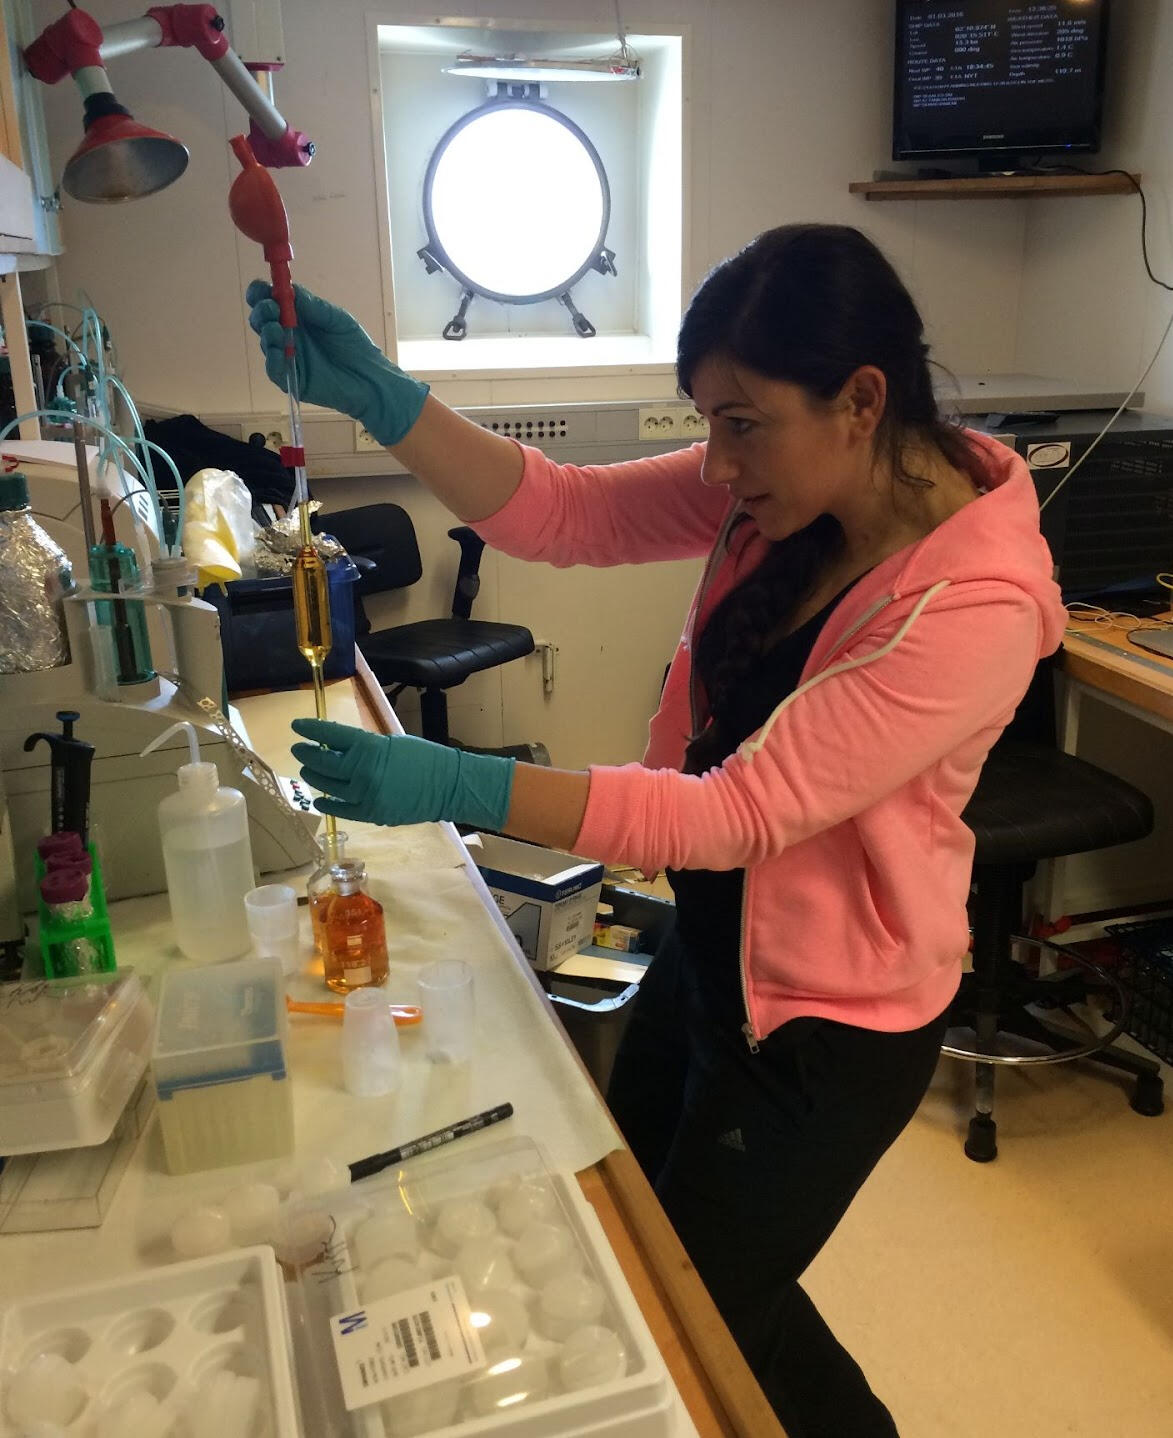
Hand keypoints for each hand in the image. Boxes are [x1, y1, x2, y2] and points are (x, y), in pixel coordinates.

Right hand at [245, 281, 428, 446]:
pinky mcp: (291, 379)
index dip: (260, 292)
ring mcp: (288, 356)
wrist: (370, 378)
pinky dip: (272, 358)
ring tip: (278, 328)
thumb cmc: (356, 346)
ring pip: (265, 342)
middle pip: (261, 319)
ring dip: (267, 331)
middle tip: (273, 309)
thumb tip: (288, 290)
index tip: (264, 289)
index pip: (268, 299)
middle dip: (262, 310)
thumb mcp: (337, 319)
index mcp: (297, 315)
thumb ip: (313, 306)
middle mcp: (288, 334)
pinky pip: (273, 369)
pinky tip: (278, 350)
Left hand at [291, 719, 514, 830]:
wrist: (448, 786)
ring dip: (314, 776)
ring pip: (328, 786)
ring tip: (307, 770)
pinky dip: (328, 804)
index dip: (311, 729)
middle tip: (299, 750)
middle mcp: (362, 771)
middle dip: (308, 754)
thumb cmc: (423, 758)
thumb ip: (363, 746)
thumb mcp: (391, 743)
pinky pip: (341, 810)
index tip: (297, 725)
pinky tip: (319, 799)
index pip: (330, 735)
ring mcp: (365, 795)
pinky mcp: (371, 814)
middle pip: (324, 762)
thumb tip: (337, 746)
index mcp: (369, 747)